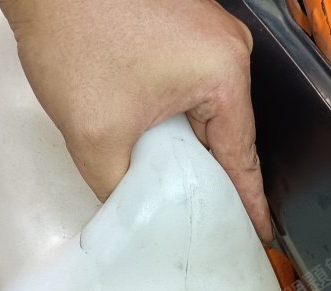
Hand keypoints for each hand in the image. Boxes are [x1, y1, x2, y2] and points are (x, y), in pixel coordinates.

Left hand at [0, 0, 272, 240]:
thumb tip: (134, 211)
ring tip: (175, 179)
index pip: (241, 155)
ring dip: (189, 141)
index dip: (248, 200)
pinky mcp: (182, 23)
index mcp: (223, 72)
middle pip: (226, 131)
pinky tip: (155, 134)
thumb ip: (119, 189)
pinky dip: (175, 111)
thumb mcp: (96, 137)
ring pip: (206, 107)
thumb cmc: (71, 30)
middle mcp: (226, 45)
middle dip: (212, 173)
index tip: (259, 228)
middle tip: (207, 216)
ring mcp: (205, 29)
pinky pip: (190, 81)